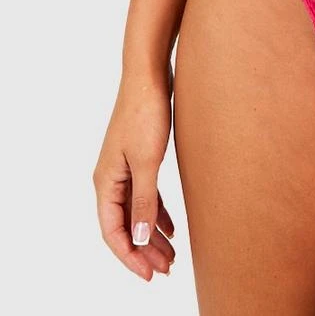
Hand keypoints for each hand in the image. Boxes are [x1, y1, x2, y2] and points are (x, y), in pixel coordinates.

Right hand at [93, 64, 176, 281]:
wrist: (148, 75)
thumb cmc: (145, 113)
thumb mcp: (147, 161)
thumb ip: (144, 201)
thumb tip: (141, 238)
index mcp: (105, 182)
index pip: (113, 232)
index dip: (130, 256)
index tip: (150, 275)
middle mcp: (110, 179)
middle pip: (124, 226)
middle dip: (144, 251)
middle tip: (166, 270)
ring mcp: (124, 168)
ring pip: (136, 212)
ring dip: (152, 235)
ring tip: (171, 257)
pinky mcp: (139, 158)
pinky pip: (145, 196)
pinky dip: (157, 213)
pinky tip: (171, 227)